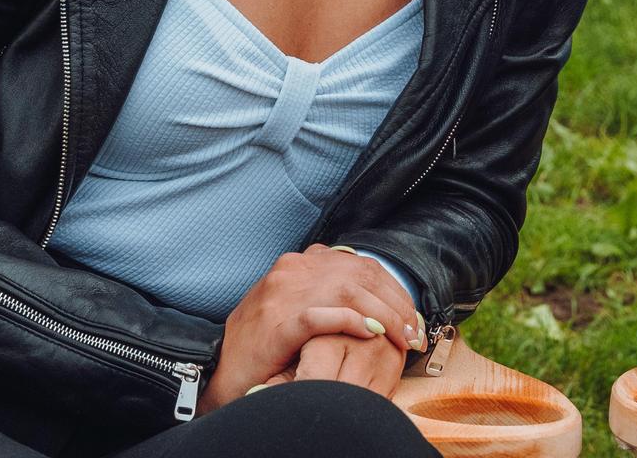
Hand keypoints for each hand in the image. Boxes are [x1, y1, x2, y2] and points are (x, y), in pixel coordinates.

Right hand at [202, 245, 419, 411]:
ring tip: (401, 338)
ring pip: (350, 291)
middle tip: (414, 332)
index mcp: (299, 264)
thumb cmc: (263, 345)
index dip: (392, 289)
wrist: (222, 372)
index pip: (360, 265)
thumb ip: (327, 295)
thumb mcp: (295, 307)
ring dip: (384, 315)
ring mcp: (283, 294)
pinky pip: (322, 315)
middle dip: (395, 304)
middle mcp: (291, 270)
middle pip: (362, 275)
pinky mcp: (277, 323)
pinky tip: (372, 333)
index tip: (410, 315)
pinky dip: (351, 322)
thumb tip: (374, 304)